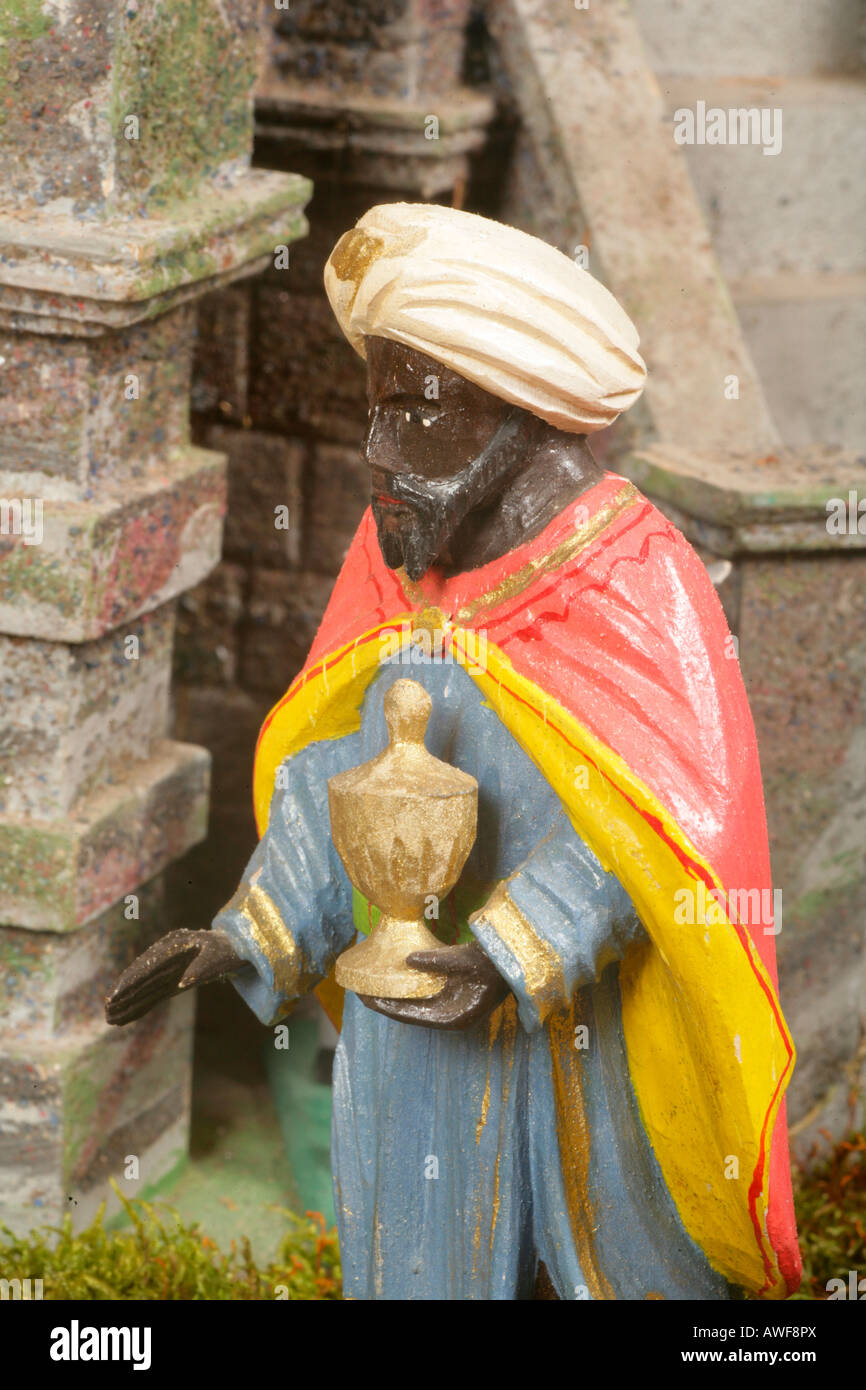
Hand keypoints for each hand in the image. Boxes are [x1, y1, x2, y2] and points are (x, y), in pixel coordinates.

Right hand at [104, 929, 243, 1025]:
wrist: (237, 945)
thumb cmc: (228, 949)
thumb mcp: (219, 956)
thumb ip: (203, 968)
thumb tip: (183, 983)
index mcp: (174, 946)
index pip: (147, 966)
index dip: (131, 981)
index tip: (115, 995)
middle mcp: (166, 955)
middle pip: (140, 976)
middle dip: (123, 994)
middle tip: (106, 1012)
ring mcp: (168, 967)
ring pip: (144, 986)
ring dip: (127, 1002)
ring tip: (110, 1018)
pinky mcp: (172, 978)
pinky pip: (153, 993)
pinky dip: (140, 1005)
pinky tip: (127, 1018)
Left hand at [358, 941, 509, 1029]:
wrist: (513, 961)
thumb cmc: (492, 963)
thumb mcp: (464, 960)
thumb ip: (436, 961)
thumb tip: (408, 960)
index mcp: (453, 1017)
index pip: (412, 1017)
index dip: (389, 1008)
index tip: (367, 999)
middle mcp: (450, 1018)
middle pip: (411, 1014)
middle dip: (387, 1004)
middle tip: (362, 993)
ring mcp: (451, 1009)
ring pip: (415, 1007)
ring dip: (396, 998)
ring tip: (372, 988)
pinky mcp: (452, 999)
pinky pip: (423, 999)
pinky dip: (408, 992)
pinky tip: (394, 983)